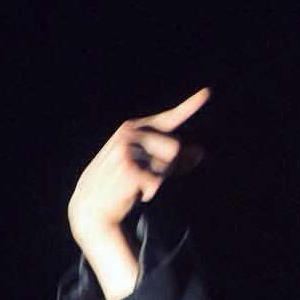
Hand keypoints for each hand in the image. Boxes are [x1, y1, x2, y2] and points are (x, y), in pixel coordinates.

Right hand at [67, 88, 209, 299]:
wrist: (91, 206)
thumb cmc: (121, 184)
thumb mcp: (148, 167)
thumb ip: (175, 160)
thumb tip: (201, 151)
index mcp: (134, 128)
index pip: (168, 117)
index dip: (191, 105)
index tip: (208, 93)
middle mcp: (130, 132)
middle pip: (175, 146)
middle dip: (167, 165)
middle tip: (143, 176)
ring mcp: (128, 148)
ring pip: (168, 163)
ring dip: (159, 178)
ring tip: (136, 183)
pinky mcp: (129, 167)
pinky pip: (159, 180)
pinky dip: (151, 191)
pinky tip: (132, 192)